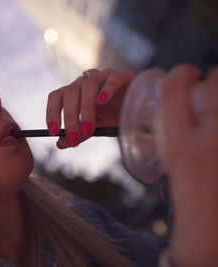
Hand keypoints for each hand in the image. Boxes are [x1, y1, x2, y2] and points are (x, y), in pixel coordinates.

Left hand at [46, 68, 133, 148]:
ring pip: (88, 85)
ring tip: (89, 129)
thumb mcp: (94, 129)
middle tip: (74, 138)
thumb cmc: (112, 118)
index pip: (56, 97)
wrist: (138, 112)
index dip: (51, 112)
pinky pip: (112, 78)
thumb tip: (60, 144)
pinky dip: (106, 89)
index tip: (53, 131)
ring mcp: (103, 76)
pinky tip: (102, 101)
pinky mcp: (122, 76)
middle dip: (70, 117)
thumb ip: (77, 135)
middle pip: (70, 92)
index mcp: (74, 92)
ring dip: (86, 109)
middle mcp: (85, 81)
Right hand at [160, 64, 217, 266]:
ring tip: (216, 105)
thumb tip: (185, 109)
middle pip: (216, 83)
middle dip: (215, 76)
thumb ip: (177, 134)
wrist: (210, 228)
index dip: (180, 72)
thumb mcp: (172, 163)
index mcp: (179, 144)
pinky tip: (217, 123)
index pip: (174, 89)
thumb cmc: (188, 196)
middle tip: (212, 84)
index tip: (186, 73)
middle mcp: (208, 140)